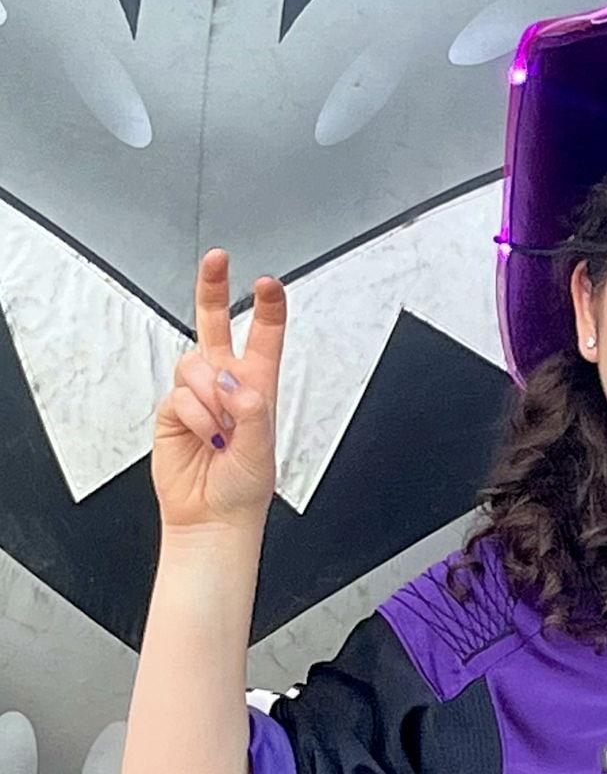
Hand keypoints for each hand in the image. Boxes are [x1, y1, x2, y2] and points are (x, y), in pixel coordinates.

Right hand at [151, 250, 286, 532]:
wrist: (212, 515)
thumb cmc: (245, 486)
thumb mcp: (263, 447)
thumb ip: (251, 409)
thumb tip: (232, 381)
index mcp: (259, 385)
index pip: (263, 337)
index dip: (267, 308)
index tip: (268, 282)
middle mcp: (227, 383)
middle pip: (214, 325)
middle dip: (213, 288)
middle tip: (217, 258)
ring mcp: (196, 395)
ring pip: (194, 364)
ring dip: (210, 396)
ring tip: (221, 431)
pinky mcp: (171, 410)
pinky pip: (178, 395)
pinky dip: (194, 416)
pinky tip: (204, 437)